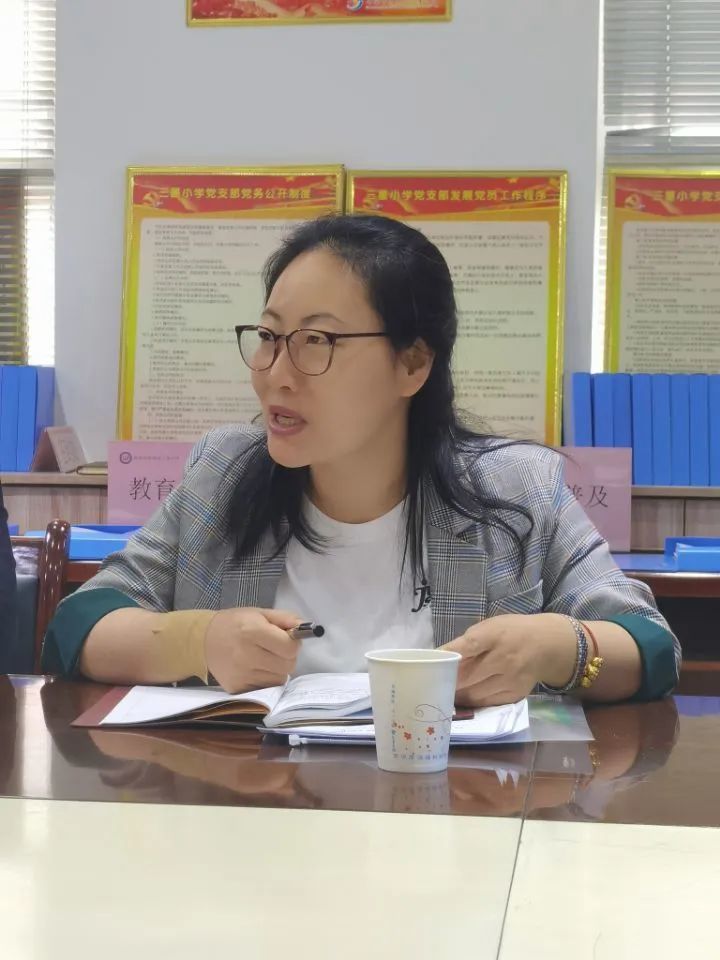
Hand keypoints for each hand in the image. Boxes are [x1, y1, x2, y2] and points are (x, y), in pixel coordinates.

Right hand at [204, 607, 302, 693]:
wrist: (203, 640)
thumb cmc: (235, 624)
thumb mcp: (259, 613)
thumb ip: (285, 619)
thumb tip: (307, 628)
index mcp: (252, 632)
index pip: (290, 647)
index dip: (292, 643)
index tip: (286, 639)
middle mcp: (247, 655)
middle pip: (288, 665)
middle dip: (286, 657)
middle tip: (275, 649)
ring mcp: (241, 674)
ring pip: (279, 679)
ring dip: (277, 669)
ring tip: (263, 658)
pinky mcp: (237, 688)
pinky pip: (266, 687)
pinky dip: (266, 679)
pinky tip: (255, 668)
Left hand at [443, 613, 576, 706]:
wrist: (547, 645)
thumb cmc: (511, 632)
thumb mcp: (490, 626)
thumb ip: (468, 641)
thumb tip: (441, 657)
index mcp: (494, 635)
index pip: (467, 647)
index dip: (447, 657)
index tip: (432, 664)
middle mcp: (504, 659)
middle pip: (467, 676)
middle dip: (447, 682)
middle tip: (433, 684)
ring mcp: (510, 679)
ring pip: (474, 694)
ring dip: (457, 695)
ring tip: (446, 692)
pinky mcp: (515, 694)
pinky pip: (486, 703)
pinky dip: (472, 701)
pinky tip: (464, 697)